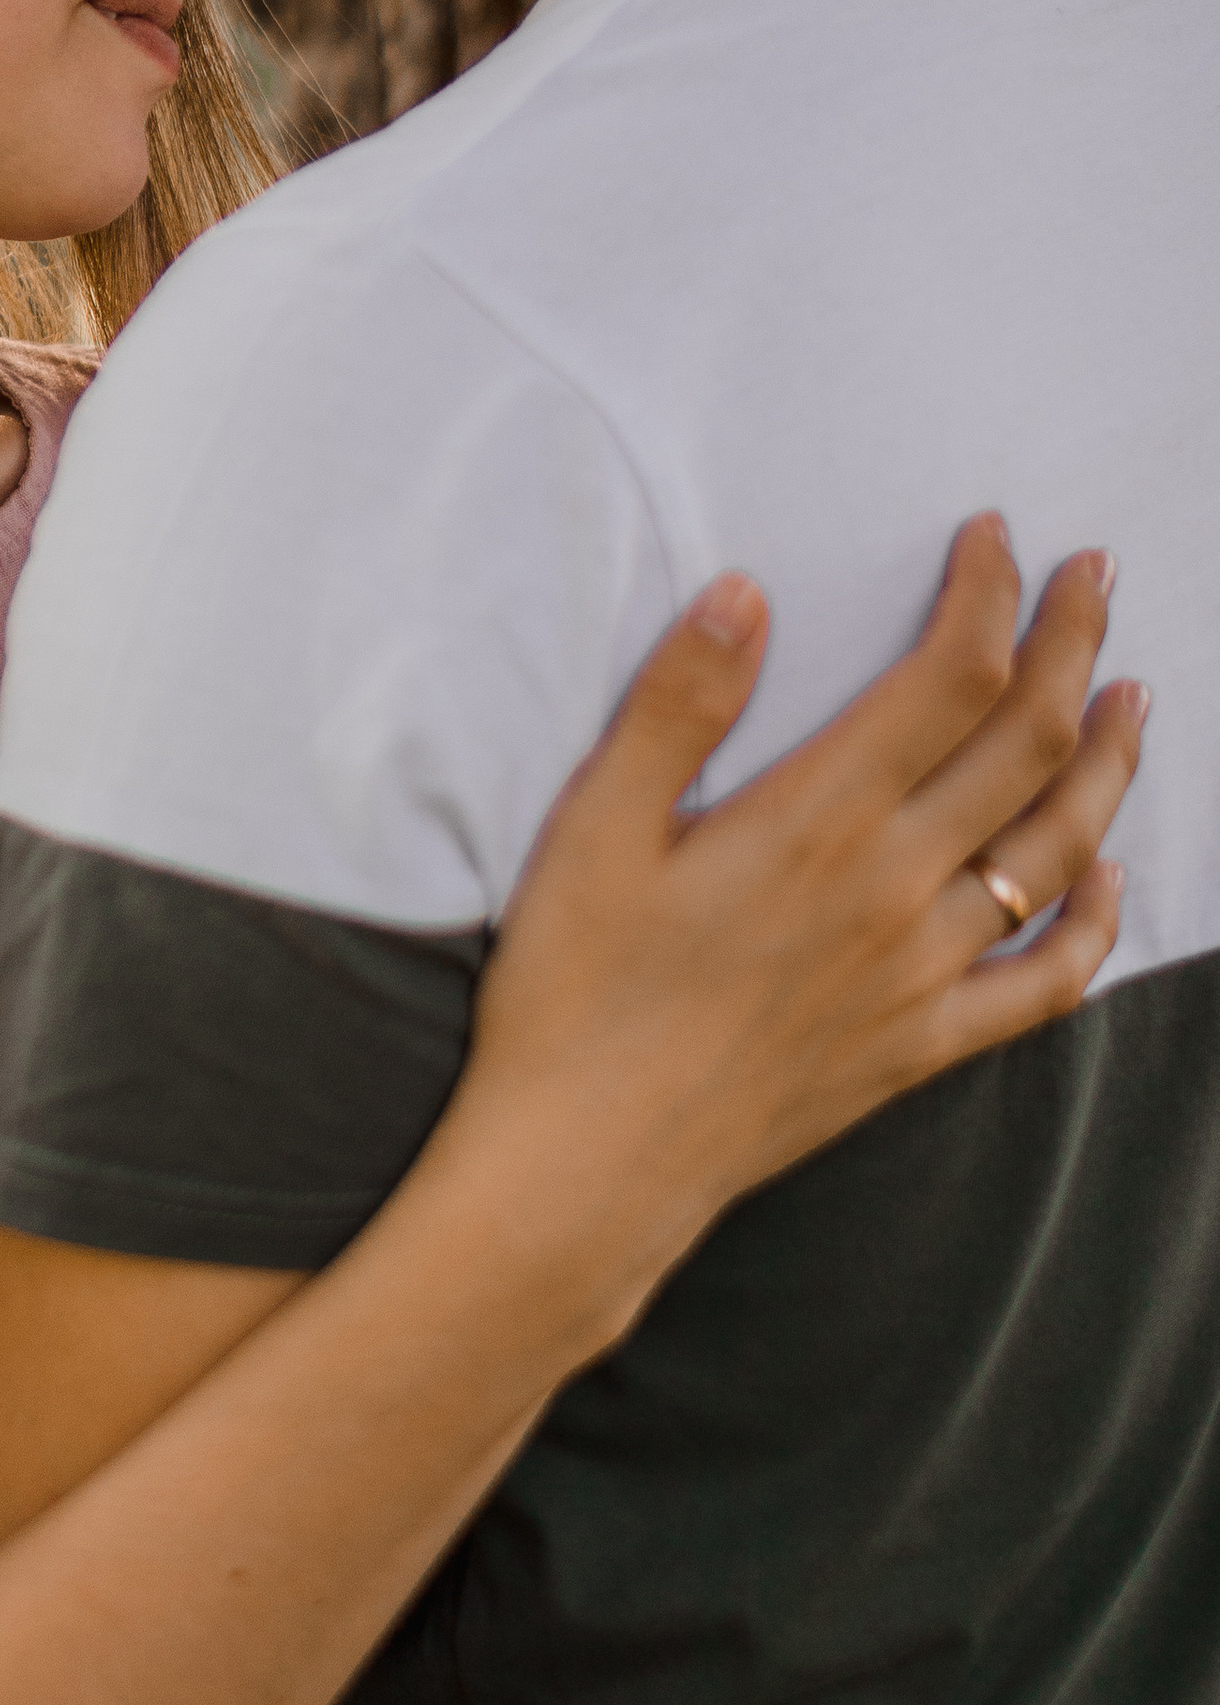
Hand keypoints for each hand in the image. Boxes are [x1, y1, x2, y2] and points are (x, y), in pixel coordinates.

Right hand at [457, 517, 1141, 1300]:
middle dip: (1071, 645)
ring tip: (1131, 698)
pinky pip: (1043, 983)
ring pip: (1057, 849)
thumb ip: (677, 706)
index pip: (948, 678)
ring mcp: (920, 975)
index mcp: (816, 822)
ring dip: (1107, 761)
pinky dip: (1094, 924)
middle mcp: (893, 891)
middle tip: (1094, 576)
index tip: (997, 536)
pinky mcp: (918, 1047)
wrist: (586, 1168)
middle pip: (1026, 743)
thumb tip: (746, 592)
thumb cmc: (572, 993)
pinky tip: (1107, 879)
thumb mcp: (593, 831)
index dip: (989, 595)